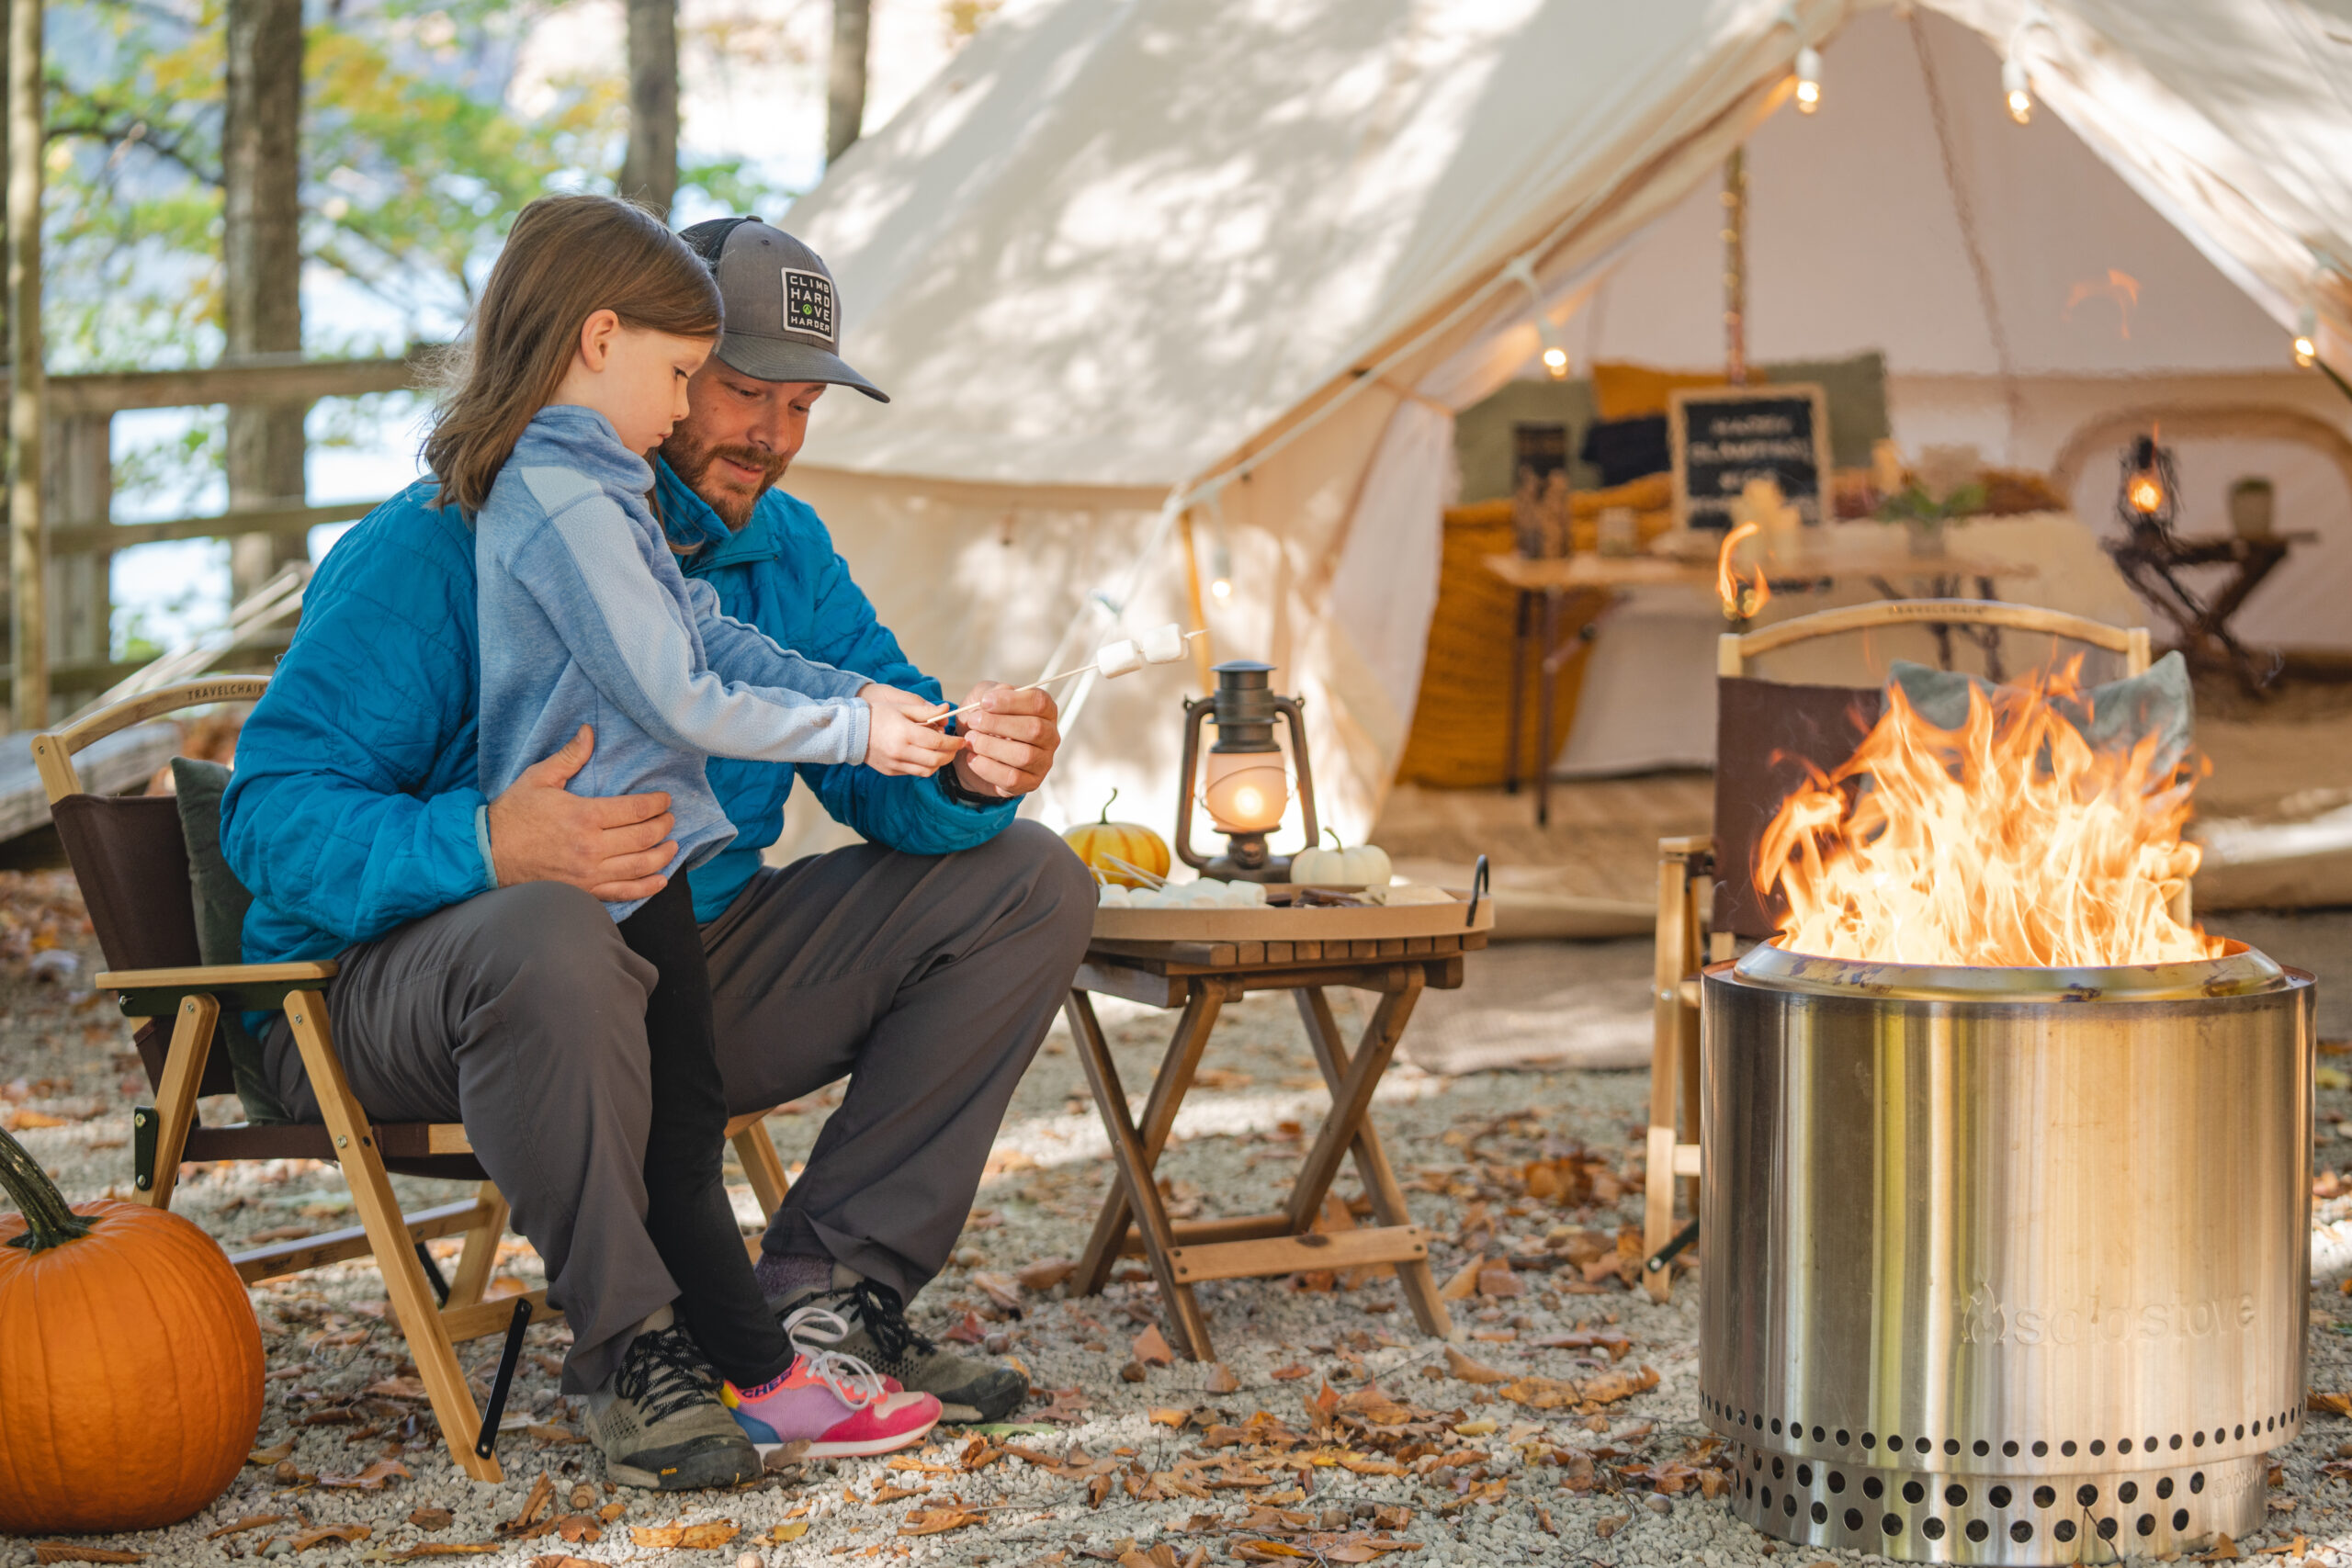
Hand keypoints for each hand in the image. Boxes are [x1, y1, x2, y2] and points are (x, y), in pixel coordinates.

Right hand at [485, 725, 677, 902]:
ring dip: (663, 856)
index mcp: (584, 816)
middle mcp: (591, 847)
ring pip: (640, 866)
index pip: (635, 809)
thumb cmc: (513, 814)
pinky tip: (660, 879)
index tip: (665, 800)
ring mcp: (589, 874)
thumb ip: (570, 756)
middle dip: (663, 826)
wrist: (486, 854)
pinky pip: (623, 892)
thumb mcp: (539, 778)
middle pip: (643, 837)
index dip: (657, 804)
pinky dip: (646, 887)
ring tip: (673, 845)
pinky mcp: (584, 891)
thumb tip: (589, 731)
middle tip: (670, 819)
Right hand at [859, 684, 965, 776]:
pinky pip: (915, 773)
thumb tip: (946, 709)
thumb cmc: (877, 714)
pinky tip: (926, 756)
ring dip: (939, 763)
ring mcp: (895, 764)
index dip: (954, 742)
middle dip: (950, 754)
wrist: (850, 731)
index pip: (938, 742)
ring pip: (928, 770)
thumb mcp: (901, 707)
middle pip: (936, 759)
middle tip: (956, 747)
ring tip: (942, 752)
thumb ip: (926, 711)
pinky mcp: (891, 772)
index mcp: (905, 733)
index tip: (962, 739)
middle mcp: (901, 752)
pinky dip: (926, 766)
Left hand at [949, 681, 1060, 799]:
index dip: (1011, 701)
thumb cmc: (984, 720)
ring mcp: (1043, 761)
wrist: (972, 751)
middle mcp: (1050, 736)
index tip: (984, 702)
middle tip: (973, 722)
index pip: (1039, 702)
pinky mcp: (1030, 783)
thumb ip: (992, 691)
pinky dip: (988, 768)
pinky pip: (1013, 779)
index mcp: (1044, 711)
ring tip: (970, 740)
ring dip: (991, 746)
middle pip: (1034, 729)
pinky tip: (973, 758)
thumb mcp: (984, 698)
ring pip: (1024, 755)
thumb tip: (1000, 693)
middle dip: (998, 724)